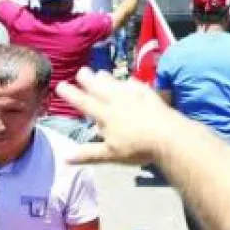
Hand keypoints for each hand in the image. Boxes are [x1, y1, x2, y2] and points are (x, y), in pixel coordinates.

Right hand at [55, 70, 189, 164]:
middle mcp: (117, 101)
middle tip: (81, 71)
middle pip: (99, 88)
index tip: (60, 85)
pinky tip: (130, 81)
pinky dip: (130, 82)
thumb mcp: (110, 154)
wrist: (168, 136)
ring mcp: (134, 96)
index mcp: (105, 115)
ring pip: (116, 83)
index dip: (71, 94)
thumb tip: (65, 158)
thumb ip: (88, 154)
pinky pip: (137, 85)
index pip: (84, 102)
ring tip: (100, 73)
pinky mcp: (149, 95)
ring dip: (107, 78)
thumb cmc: (137, 148)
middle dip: (88, 79)